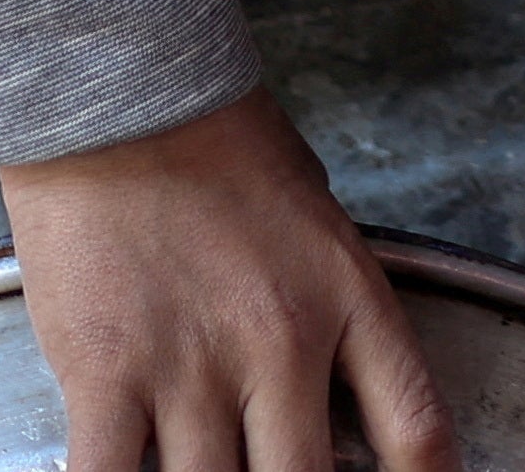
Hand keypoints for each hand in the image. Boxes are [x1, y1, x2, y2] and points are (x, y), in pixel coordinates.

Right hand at [0, 91, 454, 471]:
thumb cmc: (214, 137)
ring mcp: (193, 367)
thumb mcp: (315, 211)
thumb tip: (332, 381)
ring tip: (202, 470)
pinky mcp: (107, 375)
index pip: (417, 428)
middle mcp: (281, 345)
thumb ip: (331, 299)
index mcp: (347, 298)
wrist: (119, 90)